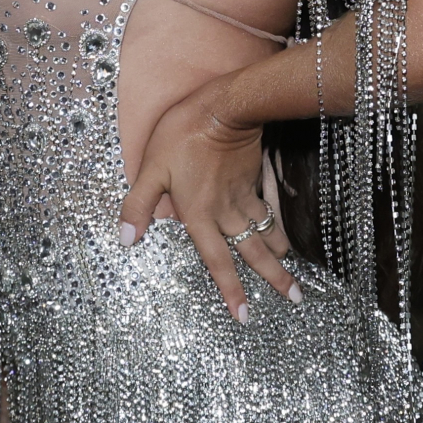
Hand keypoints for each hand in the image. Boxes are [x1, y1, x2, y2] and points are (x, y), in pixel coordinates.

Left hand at [117, 80, 298, 320]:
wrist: (225, 107)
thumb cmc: (182, 135)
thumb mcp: (151, 169)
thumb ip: (138, 206)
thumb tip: (126, 240)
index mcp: (199, 216)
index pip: (217, 261)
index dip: (231, 290)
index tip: (245, 316)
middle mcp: (225, 212)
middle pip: (252, 252)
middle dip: (274, 278)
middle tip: (296, 299)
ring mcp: (243, 195)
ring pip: (264, 231)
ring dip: (278, 253)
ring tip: (289, 270)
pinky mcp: (253, 178)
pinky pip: (268, 208)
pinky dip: (278, 223)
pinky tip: (285, 230)